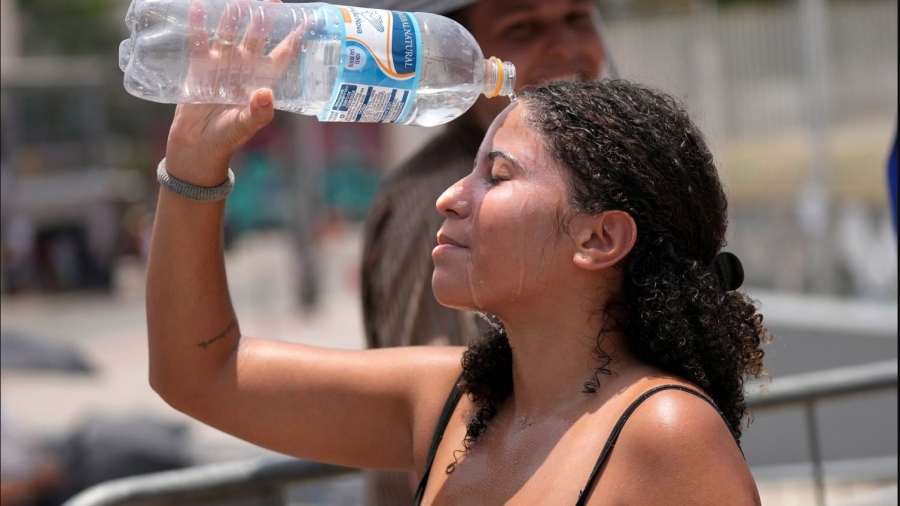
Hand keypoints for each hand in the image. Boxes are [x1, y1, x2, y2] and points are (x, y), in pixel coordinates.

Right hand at [165, 0, 300, 184]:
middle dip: (264, 18)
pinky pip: (200, 40)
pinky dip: (199, 24)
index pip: (283, 54)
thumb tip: (266, 94)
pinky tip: (201, 5)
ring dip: (234, 16)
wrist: (198, 145)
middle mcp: (244, 66)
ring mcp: (222, 63)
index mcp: (262, 79)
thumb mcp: (246, 125)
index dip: (295, 38)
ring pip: (230, 33)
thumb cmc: (228, 137)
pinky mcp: (199, 65)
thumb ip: (258, 112)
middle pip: (257, 36)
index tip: (308, 20)